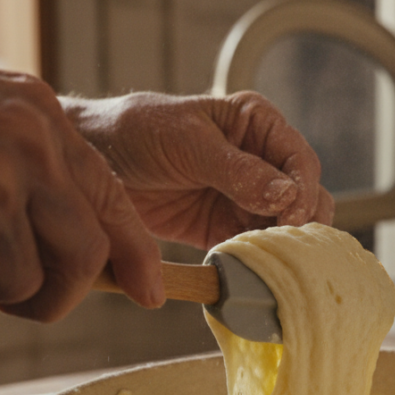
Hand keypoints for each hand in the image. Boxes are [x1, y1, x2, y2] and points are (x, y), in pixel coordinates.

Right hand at [0, 0, 163, 320]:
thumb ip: (31, 163)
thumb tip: (75, 234)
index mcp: (40, 117)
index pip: (110, 197)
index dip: (134, 252)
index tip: (153, 290)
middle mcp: (26, 152)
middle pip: (83, 258)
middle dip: (59, 295)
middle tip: (25, 302)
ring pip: (18, 285)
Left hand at [64, 92, 333, 249]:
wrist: (90, 159)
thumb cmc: (135, 131)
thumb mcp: (187, 143)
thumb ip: (238, 170)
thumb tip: (288, 195)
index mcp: (257, 123)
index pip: (300, 160)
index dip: (302, 189)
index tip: (290, 217)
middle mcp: (260, 159)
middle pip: (304, 197)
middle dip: (299, 223)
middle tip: (284, 246)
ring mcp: (244, 197)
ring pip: (285, 227)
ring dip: (281, 247)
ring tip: (269, 262)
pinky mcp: (222, 228)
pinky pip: (252, 249)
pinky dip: (255, 262)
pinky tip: (248, 271)